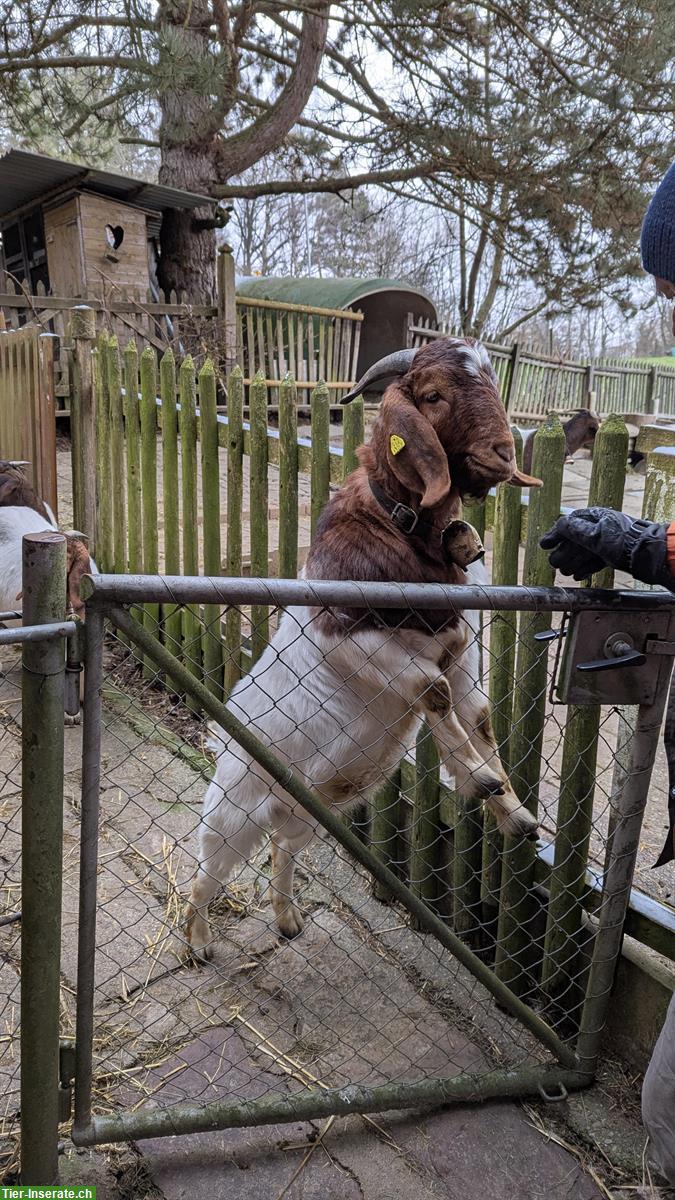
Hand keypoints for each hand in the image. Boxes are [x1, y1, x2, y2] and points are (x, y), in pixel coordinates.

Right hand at [540, 507, 671, 585]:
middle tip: (553, 563)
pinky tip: (579, 575)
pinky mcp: (613, 554)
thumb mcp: (593, 535)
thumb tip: (558, 526)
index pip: (568, 524)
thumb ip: (573, 530)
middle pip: (575, 540)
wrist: (646, 555)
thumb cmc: (622, 542)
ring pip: (584, 552)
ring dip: (572, 562)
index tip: (543, 545)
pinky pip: (595, 560)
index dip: (554, 535)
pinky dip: (586, 568)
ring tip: (564, 572)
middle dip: (563, 552)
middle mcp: (599, 527)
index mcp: (594, 517)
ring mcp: (607, 541)